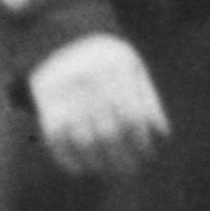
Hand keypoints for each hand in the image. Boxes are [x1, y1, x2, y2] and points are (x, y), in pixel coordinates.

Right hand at [28, 32, 171, 176]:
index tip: (145, 155)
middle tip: (129, 171)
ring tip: (108, 171)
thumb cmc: (107, 60)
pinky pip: (56, 140)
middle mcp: (91, 81)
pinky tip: (81, 169)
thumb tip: (162, 134)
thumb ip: (148, 98)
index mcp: (117, 70)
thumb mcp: (132, 67)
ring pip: (84, 141)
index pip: (133, 117)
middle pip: (110, 134)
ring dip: (98, 164)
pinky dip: (68, 160)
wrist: (62, 39)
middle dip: (122, 159)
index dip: (140, 142)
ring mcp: (67, 93)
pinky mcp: (47, 103)